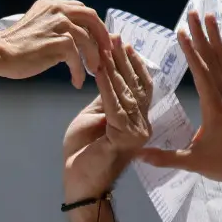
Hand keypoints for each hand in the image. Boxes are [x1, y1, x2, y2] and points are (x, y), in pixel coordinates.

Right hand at [0, 0, 111, 88]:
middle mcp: (57, 10)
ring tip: (92, 72)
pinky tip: (75, 81)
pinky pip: (78, 58)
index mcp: (51, 4)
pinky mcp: (61, 42)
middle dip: (102, 36)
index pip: (82, 9)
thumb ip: (53, 24)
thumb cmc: (14, 46)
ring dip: (93, 58)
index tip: (98, 39)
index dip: (93, 25)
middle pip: (92, 18)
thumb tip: (73, 35)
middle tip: (105, 53)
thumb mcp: (36, 25)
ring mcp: (60, 24)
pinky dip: (79, 72)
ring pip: (88, 40)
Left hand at [63, 38, 154, 202]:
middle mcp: (142, 125)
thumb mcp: (94, 117)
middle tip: (114, 36)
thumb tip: (109, 72)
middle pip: (135, 86)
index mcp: (137, 121)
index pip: (140, 87)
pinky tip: (100, 69)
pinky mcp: (123, 138)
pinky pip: (114, 105)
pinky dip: (106, 85)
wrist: (79, 184)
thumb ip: (105, 98)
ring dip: (115, 68)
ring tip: (107, 46)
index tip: (123, 43)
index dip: (132, 64)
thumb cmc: (83, 154)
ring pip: (125, 93)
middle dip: (122, 60)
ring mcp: (136, 132)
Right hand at [137, 12, 221, 191]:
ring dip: (215, 37)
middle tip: (194, 13)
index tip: (182, 33)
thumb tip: (138, 155)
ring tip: (210, 16)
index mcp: (215, 109)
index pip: (201, 75)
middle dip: (201, 36)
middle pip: (212, 60)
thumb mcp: (192, 162)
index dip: (191, 53)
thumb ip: (165, 158)